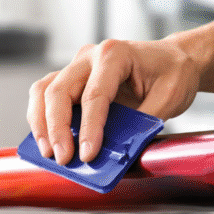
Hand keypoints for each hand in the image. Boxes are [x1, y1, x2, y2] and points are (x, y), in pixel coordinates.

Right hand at [27, 37, 199, 164]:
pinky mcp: (72, 79)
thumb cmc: (173, 73)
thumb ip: (143, 124)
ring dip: (41, 123)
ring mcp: (77, 66)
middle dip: (57, 128)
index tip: (87, 155)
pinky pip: (46, 95)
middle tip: (63, 159)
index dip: (89, 128)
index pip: (95, 95)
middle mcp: (90, 56)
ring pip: (44, 90)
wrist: (173, 59)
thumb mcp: (170, 98)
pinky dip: (41, 118)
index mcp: (115, 54)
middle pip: (59, 91)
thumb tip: (119, 152)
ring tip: (48, 153)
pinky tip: (47, 141)